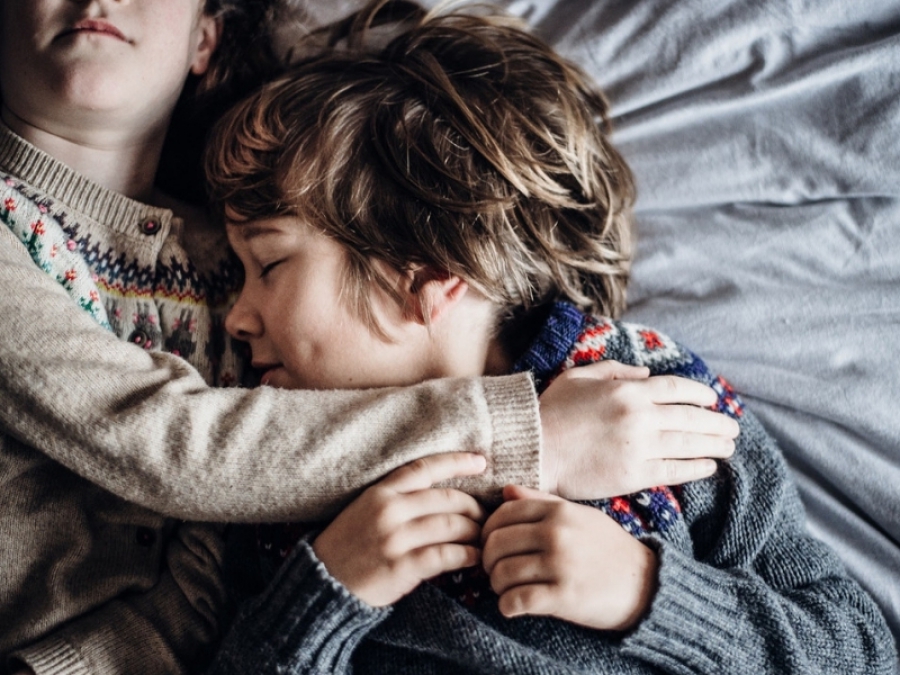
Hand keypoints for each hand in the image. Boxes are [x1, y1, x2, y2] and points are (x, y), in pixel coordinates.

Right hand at [313, 452, 486, 606]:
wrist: (323, 581)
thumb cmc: (350, 544)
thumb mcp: (366, 509)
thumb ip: (399, 498)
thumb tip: (444, 496)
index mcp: (381, 492)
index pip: (425, 468)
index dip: (457, 462)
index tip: (481, 462)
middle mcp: (389, 510)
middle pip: (447, 499)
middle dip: (474, 508)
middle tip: (486, 517)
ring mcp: (395, 538)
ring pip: (451, 526)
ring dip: (474, 532)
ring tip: (482, 539)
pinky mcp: (401, 567)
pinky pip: (445, 556)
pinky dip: (466, 556)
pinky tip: (473, 558)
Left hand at [482, 485, 657, 630]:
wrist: (646, 584)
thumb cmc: (607, 548)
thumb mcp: (579, 516)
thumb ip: (542, 502)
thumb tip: (506, 491)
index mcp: (558, 511)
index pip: (503, 514)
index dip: (488, 532)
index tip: (490, 546)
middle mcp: (557, 534)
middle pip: (496, 543)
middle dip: (487, 560)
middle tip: (493, 571)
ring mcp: (560, 565)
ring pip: (502, 573)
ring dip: (496, 585)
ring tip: (503, 589)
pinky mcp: (564, 597)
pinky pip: (517, 600)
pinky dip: (506, 606)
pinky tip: (511, 606)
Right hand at [538, 360, 738, 498]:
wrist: (532, 451)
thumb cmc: (549, 412)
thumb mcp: (578, 377)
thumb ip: (614, 370)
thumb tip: (645, 373)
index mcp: (627, 390)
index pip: (677, 388)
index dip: (701, 394)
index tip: (714, 399)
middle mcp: (639, 416)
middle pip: (691, 417)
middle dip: (717, 422)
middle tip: (732, 427)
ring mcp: (639, 446)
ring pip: (689, 443)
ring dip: (714, 444)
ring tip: (729, 446)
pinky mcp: (634, 474)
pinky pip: (675, 470)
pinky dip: (697, 468)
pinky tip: (709, 466)